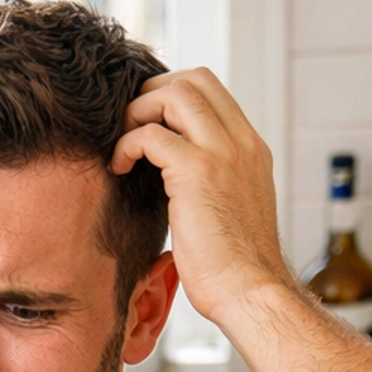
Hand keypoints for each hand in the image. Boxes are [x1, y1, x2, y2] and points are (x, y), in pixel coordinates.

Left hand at [110, 68, 293, 325]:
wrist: (251, 292)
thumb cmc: (235, 270)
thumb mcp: (230, 213)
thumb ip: (214, 186)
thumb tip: (178, 185)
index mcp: (251, 150)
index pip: (213, 93)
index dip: (173, 97)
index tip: (149, 124)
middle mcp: (241, 143)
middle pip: (195, 80)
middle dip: (153, 94)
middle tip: (130, 127)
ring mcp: (222, 153)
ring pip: (176, 93)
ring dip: (140, 112)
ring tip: (124, 145)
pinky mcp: (197, 172)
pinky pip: (151, 135)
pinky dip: (128, 144)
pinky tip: (119, 167)